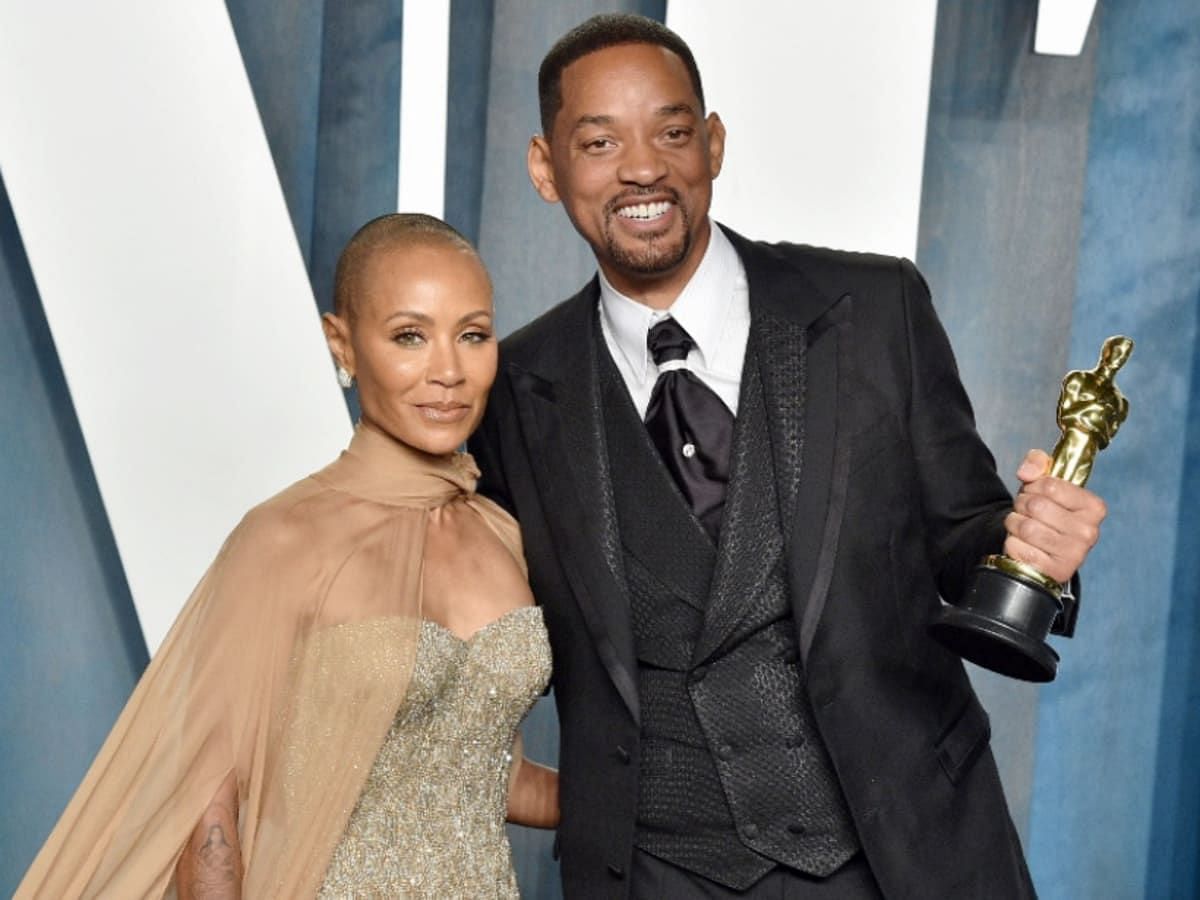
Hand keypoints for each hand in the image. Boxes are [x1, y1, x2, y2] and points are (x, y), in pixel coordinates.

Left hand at [1003, 449, 1106, 582]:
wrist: (1042, 551)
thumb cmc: (1046, 514)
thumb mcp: (1045, 484)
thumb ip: (1037, 463)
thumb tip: (1027, 472)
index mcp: (1094, 508)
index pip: (1050, 486)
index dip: (1033, 486)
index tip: (1037, 493)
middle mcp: (1089, 532)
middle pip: (1036, 505)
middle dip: (1022, 505)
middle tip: (1027, 512)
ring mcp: (1073, 554)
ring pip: (1025, 526)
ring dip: (1015, 524)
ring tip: (1023, 527)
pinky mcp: (1054, 571)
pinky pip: (1018, 547)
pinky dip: (1012, 543)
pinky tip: (1024, 545)